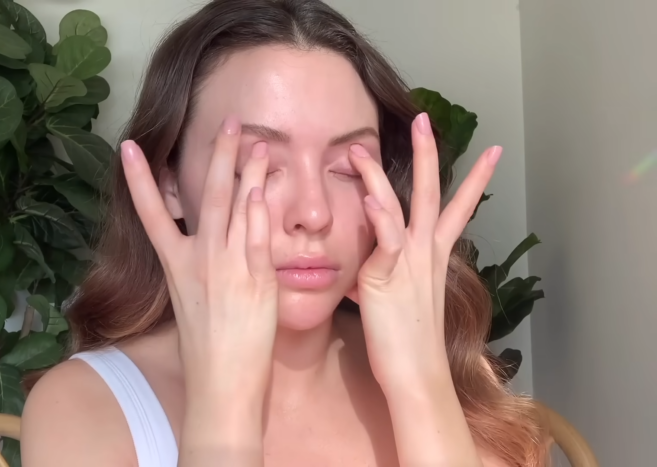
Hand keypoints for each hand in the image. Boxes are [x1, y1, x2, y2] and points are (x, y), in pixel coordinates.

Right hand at [120, 116, 276, 398]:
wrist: (221, 384)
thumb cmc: (207, 350)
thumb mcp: (192, 303)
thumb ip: (199, 268)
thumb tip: (208, 243)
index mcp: (176, 267)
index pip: (152, 214)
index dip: (138, 179)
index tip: (128, 147)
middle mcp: (199, 261)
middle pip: (207, 197)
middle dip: (219, 156)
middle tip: (230, 122)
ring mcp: (228, 268)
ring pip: (238, 208)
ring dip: (249, 171)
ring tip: (258, 142)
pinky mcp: (256, 279)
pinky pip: (259, 235)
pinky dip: (261, 208)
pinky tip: (266, 184)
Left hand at [347, 112, 500, 382]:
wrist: (417, 375)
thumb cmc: (408, 343)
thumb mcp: (401, 300)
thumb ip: (388, 276)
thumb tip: (367, 273)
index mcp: (432, 257)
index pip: (454, 209)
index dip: (472, 180)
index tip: (490, 151)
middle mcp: (425, 253)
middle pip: (431, 193)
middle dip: (429, 154)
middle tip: (427, 119)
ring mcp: (408, 262)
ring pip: (401, 206)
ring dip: (382, 173)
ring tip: (362, 147)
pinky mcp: (387, 276)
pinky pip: (385, 238)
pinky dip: (377, 214)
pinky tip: (368, 194)